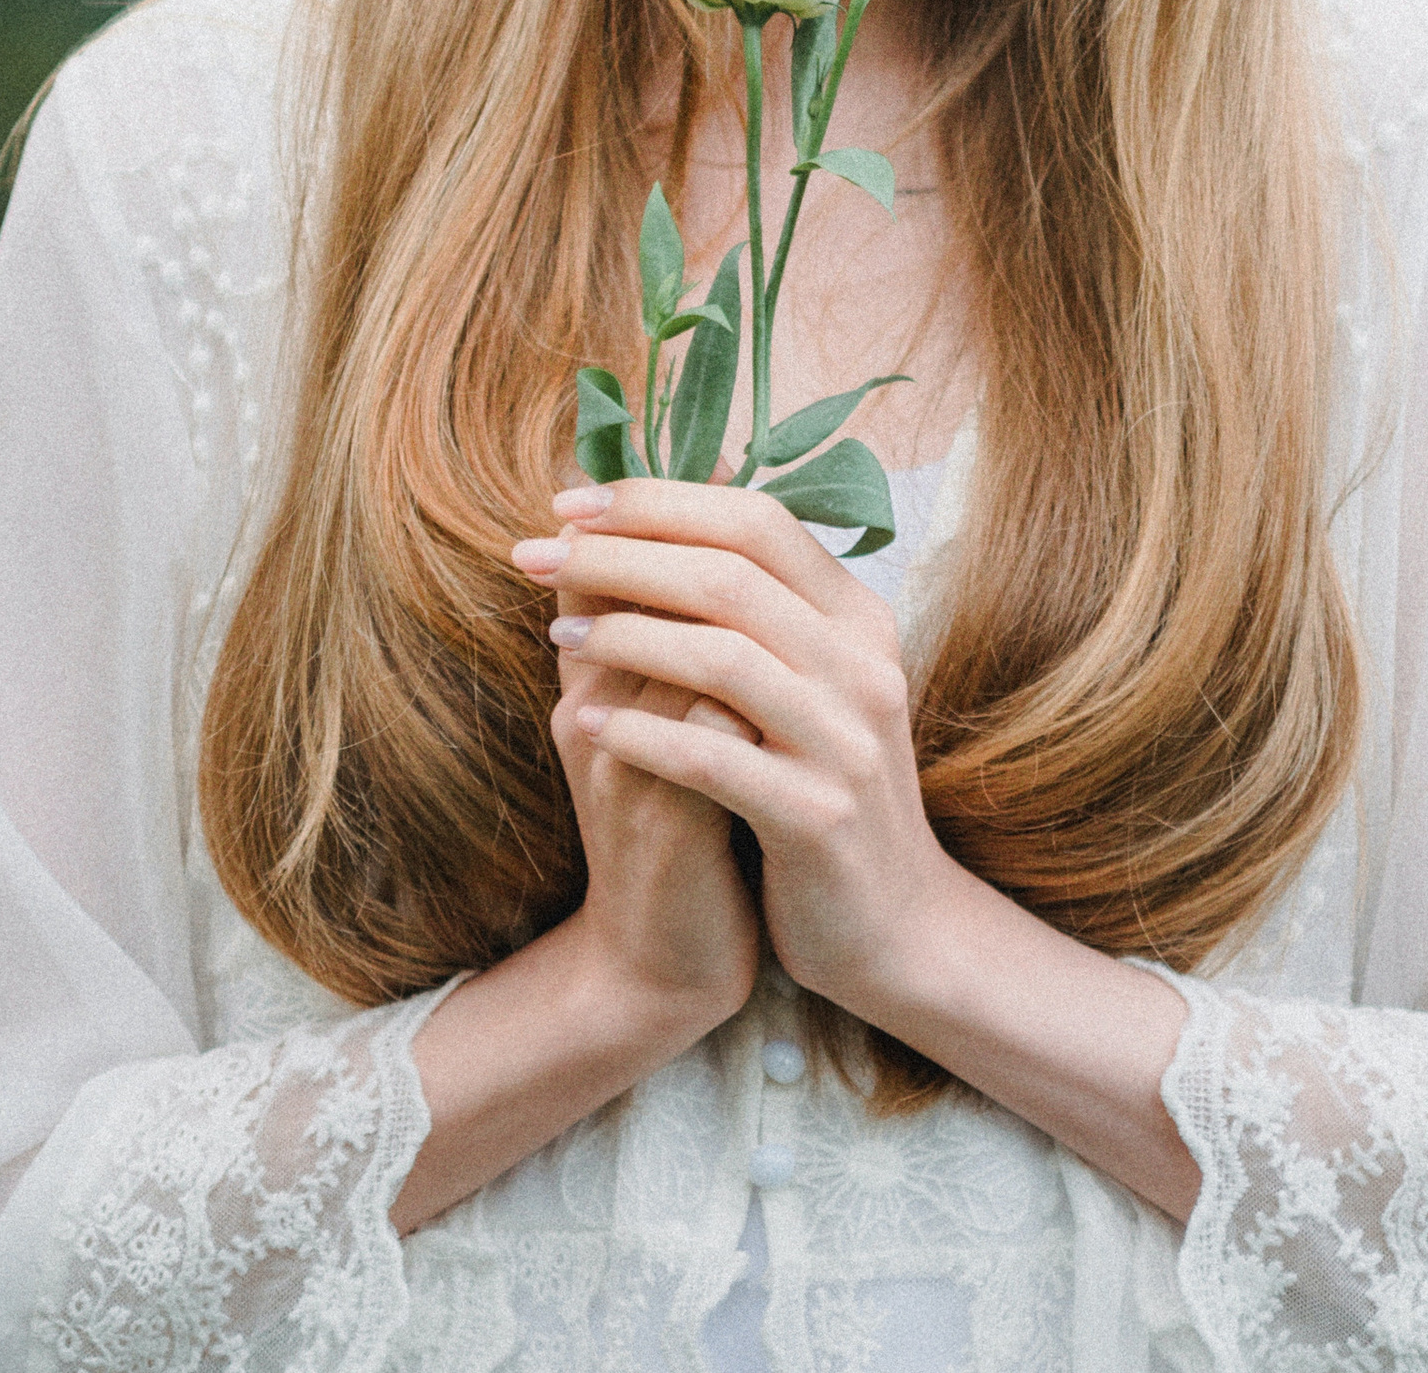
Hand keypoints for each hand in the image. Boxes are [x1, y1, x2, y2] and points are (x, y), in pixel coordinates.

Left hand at [530, 475, 1201, 1221]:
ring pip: (723, 658)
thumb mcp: (798, 682)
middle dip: (622, 555)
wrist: (891, 926)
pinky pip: (715, 759)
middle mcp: (864, 664)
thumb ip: (739, 602)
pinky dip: (642, 733)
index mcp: (857, 616)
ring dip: (624, 638)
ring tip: (556, 639)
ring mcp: (849, 742)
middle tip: (536, 552)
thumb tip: (643, 506)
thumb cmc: (817, 784)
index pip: (757, 521)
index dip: (660, 501)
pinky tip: (585, 724)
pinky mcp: (820, 818)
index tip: (571, 501)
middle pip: (732, 574)